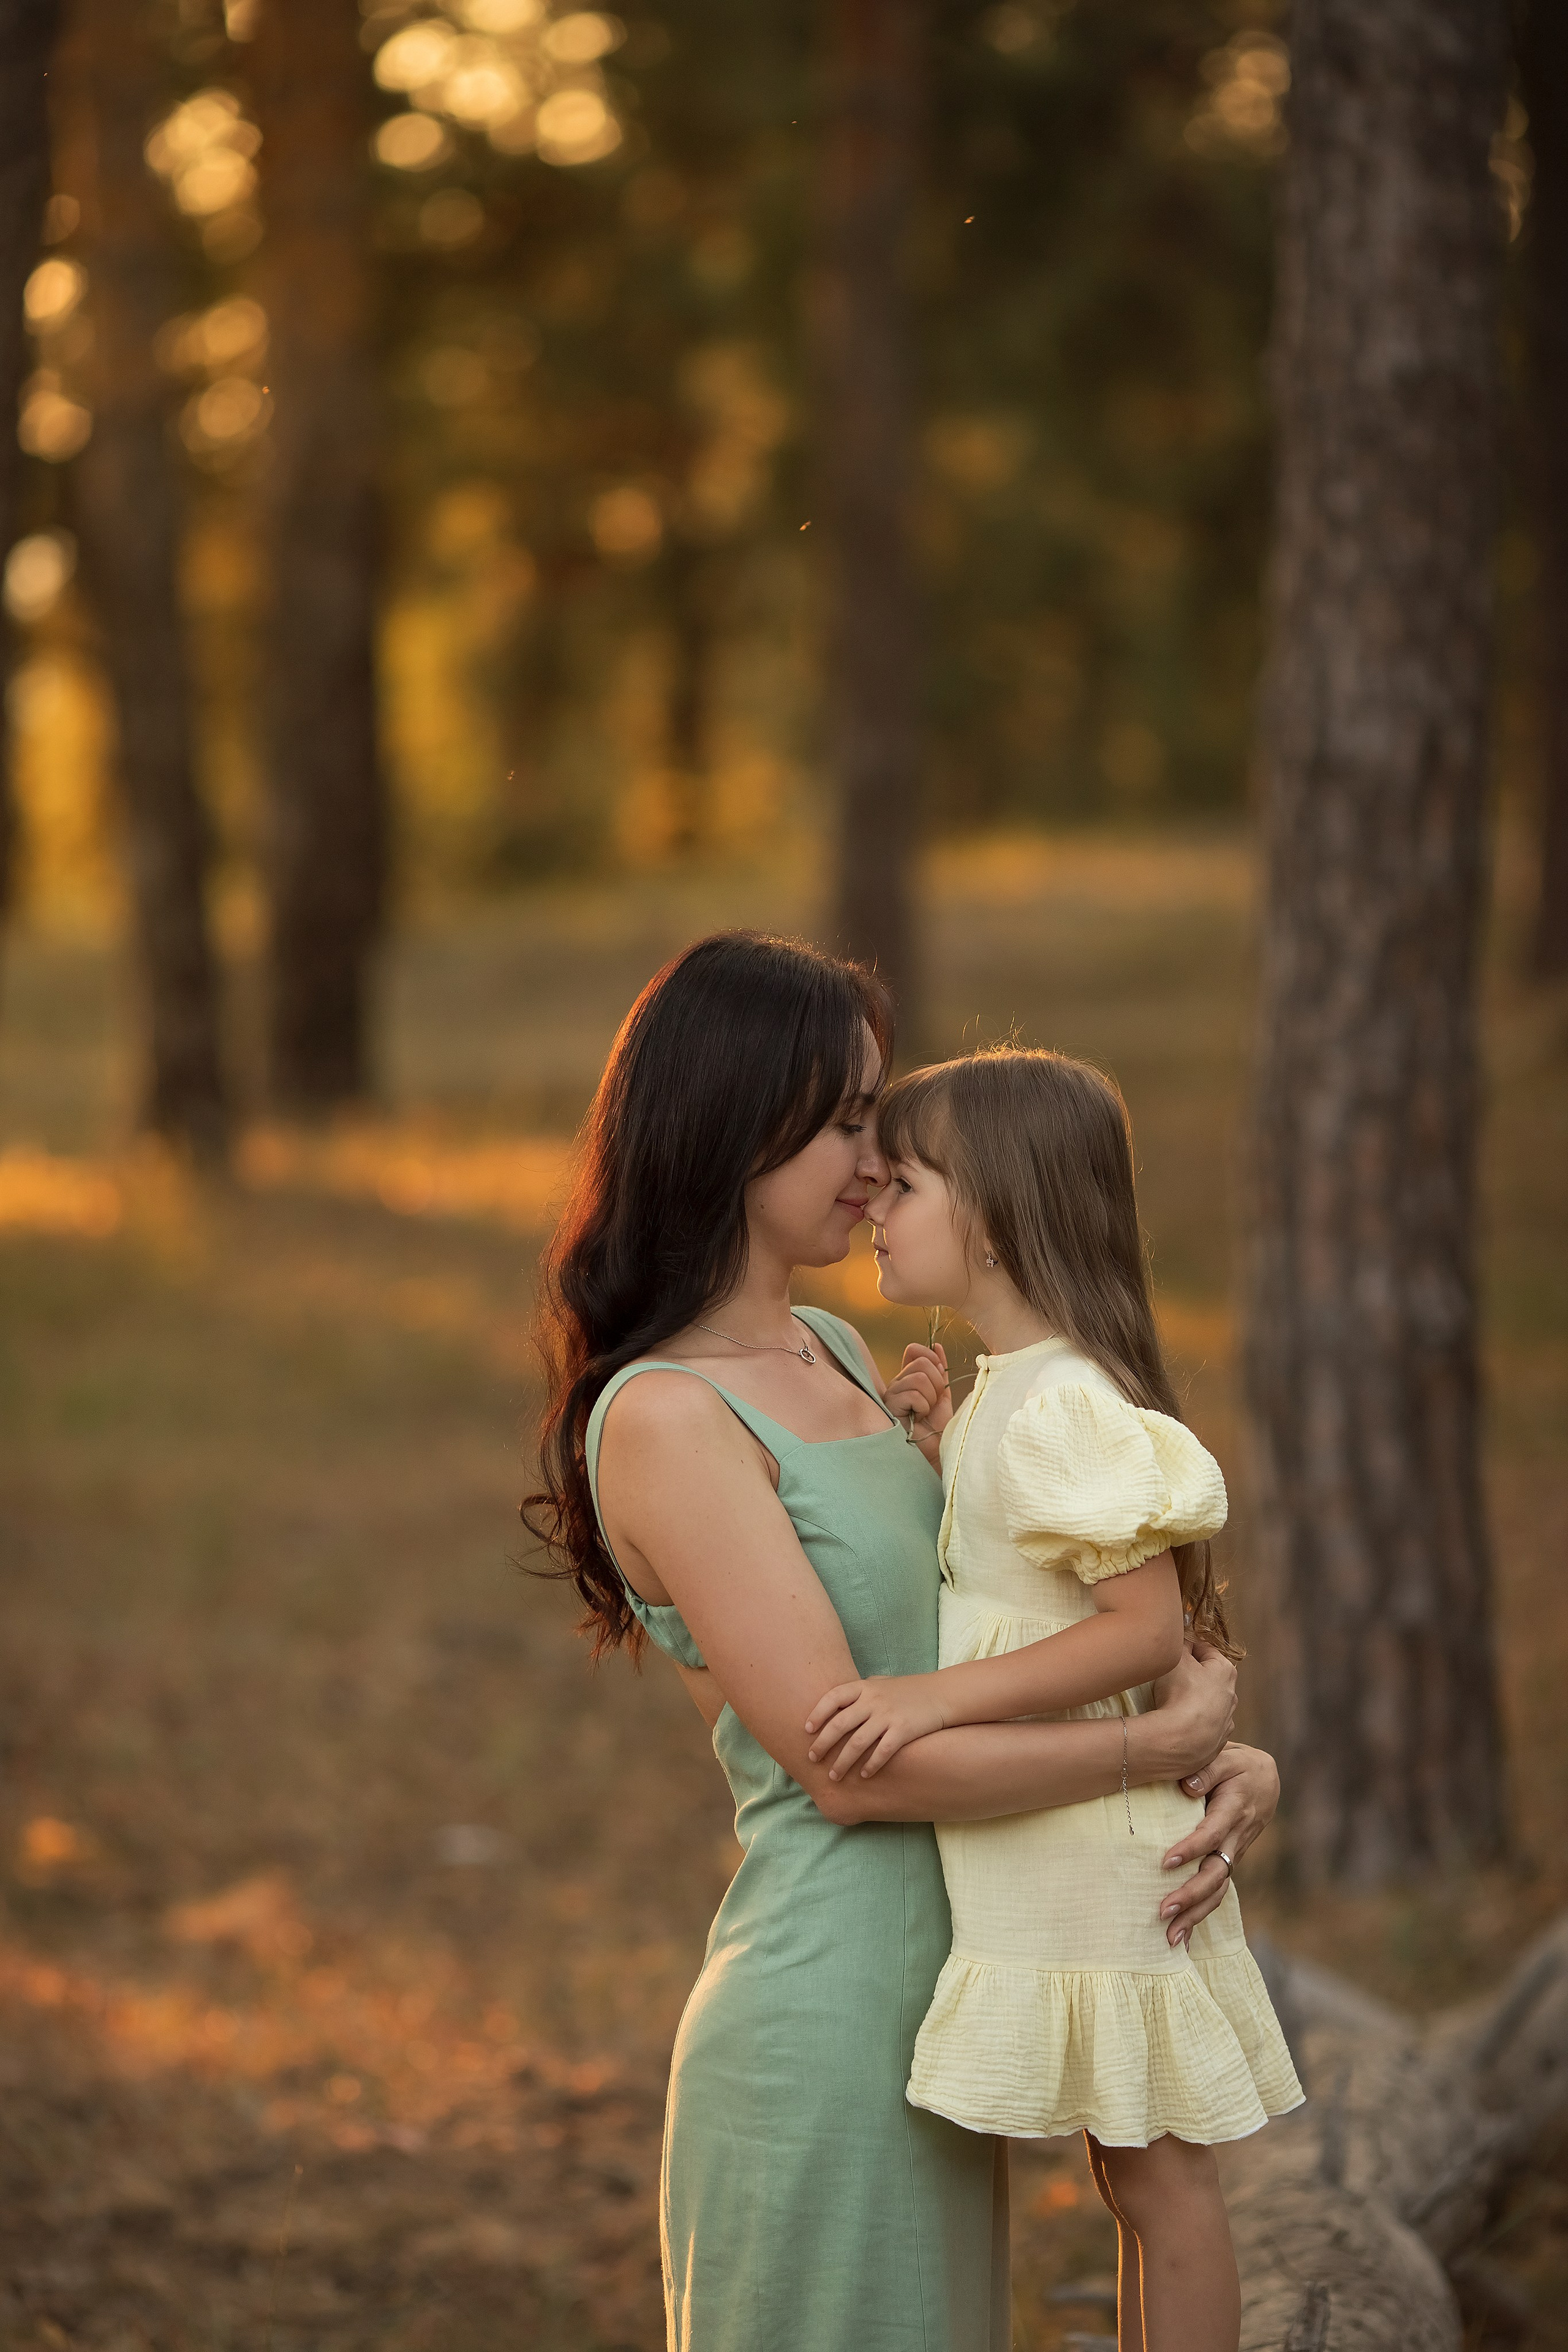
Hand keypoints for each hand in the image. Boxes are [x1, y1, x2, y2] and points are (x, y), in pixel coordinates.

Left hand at [805, 1672, 946, 1778]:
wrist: (941, 1694)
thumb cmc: (908, 1689)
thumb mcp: (881, 1683)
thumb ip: (860, 1691)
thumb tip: (836, 1702)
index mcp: (865, 1687)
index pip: (832, 1698)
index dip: (817, 1714)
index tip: (806, 1730)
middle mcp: (873, 1700)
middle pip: (840, 1724)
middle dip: (822, 1744)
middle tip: (812, 1759)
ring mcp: (888, 1716)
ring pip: (857, 1743)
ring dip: (842, 1762)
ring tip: (833, 1776)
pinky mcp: (903, 1731)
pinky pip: (882, 1752)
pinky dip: (870, 1766)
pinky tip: (863, 1776)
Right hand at [883, 1344, 950, 1445]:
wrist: (935, 1451)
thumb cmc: (937, 1428)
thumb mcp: (942, 1395)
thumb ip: (940, 1371)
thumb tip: (937, 1346)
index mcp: (908, 1378)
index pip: (913, 1350)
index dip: (931, 1357)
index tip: (940, 1376)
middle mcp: (897, 1383)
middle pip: (922, 1363)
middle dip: (937, 1384)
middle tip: (933, 1403)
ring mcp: (891, 1394)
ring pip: (920, 1378)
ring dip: (931, 1399)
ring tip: (925, 1413)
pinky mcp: (889, 1406)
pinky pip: (914, 1394)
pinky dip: (923, 1408)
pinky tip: (918, 1419)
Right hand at [1142, 1641, 1236, 1780]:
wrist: (1181, 1741)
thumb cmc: (1180, 1694)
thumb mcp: (1175, 1658)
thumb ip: (1181, 1642)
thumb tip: (1184, 1635)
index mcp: (1225, 1670)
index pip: (1204, 1648)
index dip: (1185, 1648)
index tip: (1170, 1653)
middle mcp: (1232, 1695)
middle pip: (1207, 1676)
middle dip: (1190, 1675)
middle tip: (1168, 1678)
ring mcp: (1226, 1721)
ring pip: (1207, 1702)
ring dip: (1193, 1701)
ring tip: (1171, 1704)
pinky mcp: (1217, 1742)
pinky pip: (1204, 1726)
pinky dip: (1193, 1723)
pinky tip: (1178, 1724)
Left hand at [1155, 1742, 1278, 1947]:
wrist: (1265, 1779)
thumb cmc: (1237, 1764)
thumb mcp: (1226, 1756)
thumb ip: (1206, 1769)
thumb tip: (1186, 1786)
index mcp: (1234, 1811)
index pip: (1212, 1835)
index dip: (1191, 1849)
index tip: (1165, 1863)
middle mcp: (1236, 1838)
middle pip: (1216, 1874)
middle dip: (1191, 1895)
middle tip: (1163, 1912)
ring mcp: (1234, 1853)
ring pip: (1218, 1890)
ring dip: (1196, 1915)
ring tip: (1170, 1939)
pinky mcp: (1228, 1861)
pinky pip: (1217, 1892)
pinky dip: (1201, 1915)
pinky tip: (1183, 1938)